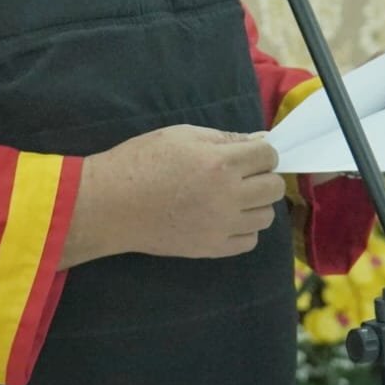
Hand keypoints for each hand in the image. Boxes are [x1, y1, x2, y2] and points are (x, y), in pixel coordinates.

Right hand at [61, 125, 284, 266]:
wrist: (111, 204)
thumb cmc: (142, 160)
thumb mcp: (182, 135)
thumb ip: (225, 138)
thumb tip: (260, 141)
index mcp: (221, 163)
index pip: (268, 155)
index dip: (260, 152)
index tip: (248, 154)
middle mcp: (228, 196)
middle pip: (274, 187)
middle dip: (263, 176)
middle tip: (241, 175)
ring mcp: (222, 226)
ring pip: (266, 216)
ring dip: (254, 204)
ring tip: (231, 197)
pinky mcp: (213, 249)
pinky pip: (250, 241)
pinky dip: (243, 228)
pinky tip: (224, 218)